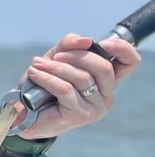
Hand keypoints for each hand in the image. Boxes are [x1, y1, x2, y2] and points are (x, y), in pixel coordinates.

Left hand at [16, 33, 140, 139]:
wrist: (26, 114)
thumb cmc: (43, 86)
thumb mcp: (56, 59)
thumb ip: (69, 45)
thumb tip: (84, 40)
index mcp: (107, 80)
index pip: (130, 62)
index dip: (122, 48)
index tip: (101, 42)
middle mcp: (107, 95)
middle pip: (103, 67)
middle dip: (77, 56)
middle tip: (55, 57)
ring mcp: (96, 107)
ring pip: (82, 78)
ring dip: (56, 67)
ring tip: (37, 65)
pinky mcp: (80, 115)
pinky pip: (65, 89)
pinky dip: (47, 78)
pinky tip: (35, 74)